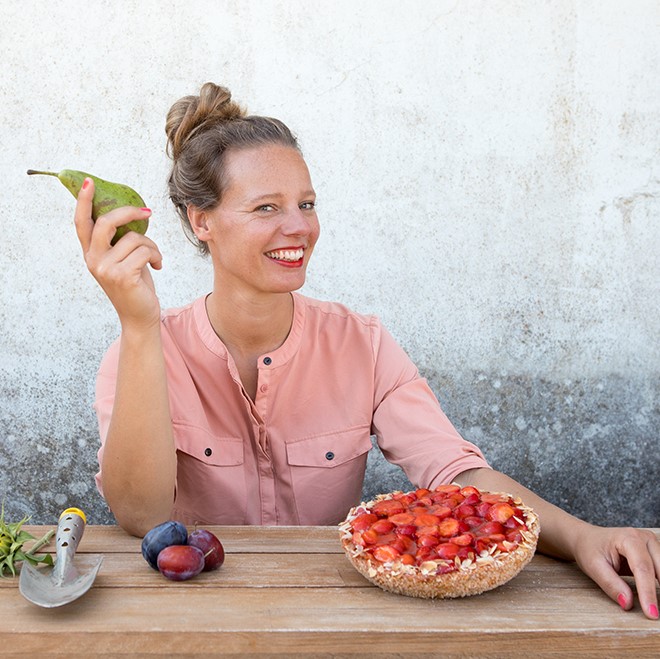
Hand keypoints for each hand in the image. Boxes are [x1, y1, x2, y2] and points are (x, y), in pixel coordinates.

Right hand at [74, 177, 162, 329]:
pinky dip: (157, 256)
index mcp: (90, 254)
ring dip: (152, 245)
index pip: (81, 223)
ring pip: (134, 238)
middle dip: (129, 213)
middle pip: (106, 222)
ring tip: (155, 258)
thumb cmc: (135, 285)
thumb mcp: (123, 259)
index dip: (84, 201)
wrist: (140, 316)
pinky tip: (158, 266)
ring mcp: (106, 269)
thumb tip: (132, 214)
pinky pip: (145, 252)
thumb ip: (120, 240)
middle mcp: (93, 260)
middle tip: (147, 212)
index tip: (90, 182)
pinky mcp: (122, 276)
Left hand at [573, 525, 659, 619]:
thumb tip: (628, 603)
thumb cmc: (589, 549)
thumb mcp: (593, 566)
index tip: (651, 614)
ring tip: (658, 607)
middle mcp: (644, 539)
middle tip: (656, 614)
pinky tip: (658, 599)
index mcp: (628, 539)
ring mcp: (652, 544)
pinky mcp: (655, 553)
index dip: (648, 593)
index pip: (642, 569)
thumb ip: (611, 585)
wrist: (587, 538)